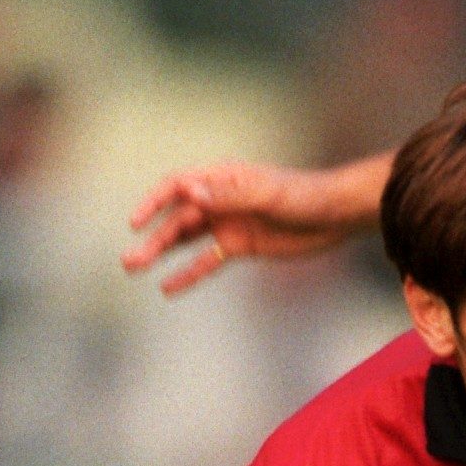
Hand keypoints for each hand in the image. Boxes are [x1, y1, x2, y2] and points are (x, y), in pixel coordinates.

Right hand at [123, 158, 384, 295]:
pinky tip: (168, 287)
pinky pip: (208, 261)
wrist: (336, 215)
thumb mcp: (266, 195)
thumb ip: (228, 195)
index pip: (177, 187)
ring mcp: (228, 223)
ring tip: (136, 269)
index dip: (153, 202)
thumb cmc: (304, 196)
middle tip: (128, 260)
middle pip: (177, 218)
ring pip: (186, 240)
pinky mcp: (240, 246)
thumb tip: (189, 192)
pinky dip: (189, 273)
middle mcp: (219, 199)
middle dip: (151, 238)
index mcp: (222, 178)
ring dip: (161, 253)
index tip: (135, 222)